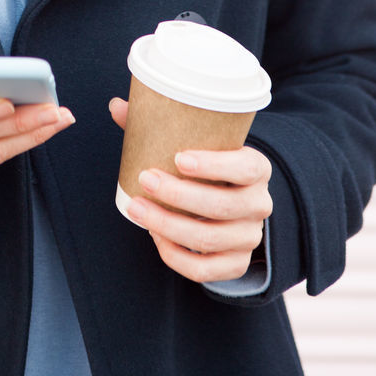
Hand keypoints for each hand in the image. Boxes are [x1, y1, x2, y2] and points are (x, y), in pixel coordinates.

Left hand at [109, 96, 271, 283]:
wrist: (228, 201)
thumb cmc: (205, 166)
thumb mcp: (195, 143)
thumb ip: (160, 124)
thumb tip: (117, 106)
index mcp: (257, 168)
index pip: (246, 168)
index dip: (215, 166)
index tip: (179, 158)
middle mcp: (259, 204)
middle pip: (223, 205)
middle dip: (178, 195)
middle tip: (145, 179)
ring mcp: (249, 237)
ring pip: (209, 238)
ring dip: (168, 225)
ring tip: (137, 207)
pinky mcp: (235, 263)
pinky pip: (205, 269)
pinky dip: (175, 256)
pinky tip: (155, 236)